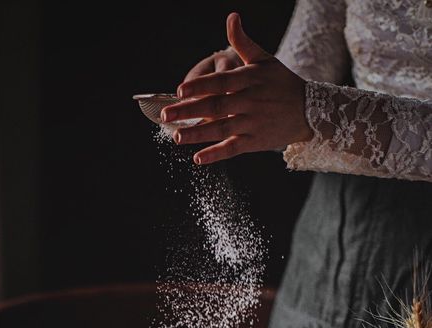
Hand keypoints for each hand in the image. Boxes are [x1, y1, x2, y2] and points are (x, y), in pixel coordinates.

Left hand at [161, 13, 312, 164]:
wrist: (310, 110)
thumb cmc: (282, 83)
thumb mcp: (264, 60)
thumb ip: (243, 43)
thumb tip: (231, 18)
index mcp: (249, 80)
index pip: (220, 82)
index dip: (199, 86)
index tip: (179, 89)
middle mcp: (249, 102)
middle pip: (215, 106)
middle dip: (189, 110)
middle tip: (166, 113)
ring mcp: (252, 124)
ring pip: (221, 129)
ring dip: (197, 134)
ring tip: (176, 136)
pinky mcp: (254, 142)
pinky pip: (232, 149)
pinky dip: (215, 154)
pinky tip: (198, 159)